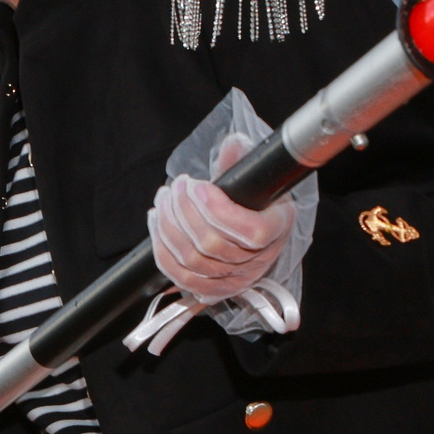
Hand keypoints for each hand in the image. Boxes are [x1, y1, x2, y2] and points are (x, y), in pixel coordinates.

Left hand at [150, 134, 296, 302]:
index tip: (197, 185)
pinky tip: (157, 222)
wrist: (254, 227)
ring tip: (164, 199)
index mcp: (277, 229)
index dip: (218, 210)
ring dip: (169, 226)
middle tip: (176, 186)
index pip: (251, 232)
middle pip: (212, 244)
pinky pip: (179, 275)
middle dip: (184, 210)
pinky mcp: (212, 290)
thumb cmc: (255, 200)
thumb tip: (233, 143)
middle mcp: (258, 260)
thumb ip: (242, 160)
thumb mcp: (255, 176)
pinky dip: (162, 248)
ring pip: (192, 260)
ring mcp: (234, 279)